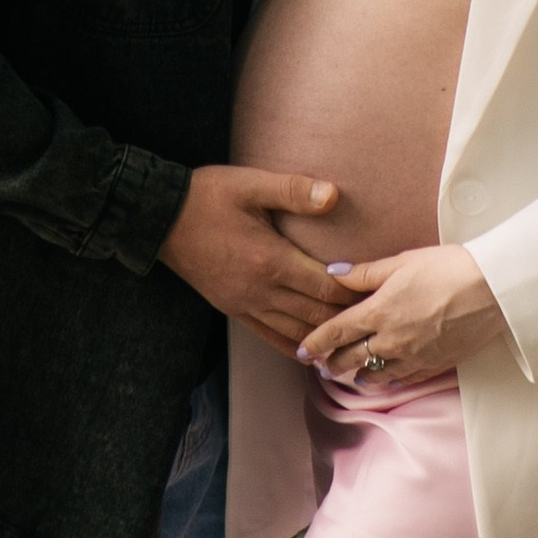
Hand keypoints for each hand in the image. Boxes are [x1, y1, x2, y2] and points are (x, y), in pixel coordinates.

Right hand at [159, 166, 359, 348]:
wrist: (161, 219)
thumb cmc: (208, 196)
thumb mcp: (251, 184)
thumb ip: (293, 190)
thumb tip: (333, 195)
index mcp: (270, 260)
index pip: (324, 286)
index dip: (353, 292)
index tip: (376, 292)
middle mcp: (261, 291)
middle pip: (315, 315)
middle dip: (346, 319)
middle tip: (374, 320)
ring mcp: (246, 305)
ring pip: (295, 332)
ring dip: (324, 338)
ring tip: (352, 342)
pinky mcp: (233, 310)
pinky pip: (270, 336)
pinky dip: (293, 346)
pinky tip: (309, 352)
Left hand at [296, 243, 502, 380]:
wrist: (491, 290)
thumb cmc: (447, 268)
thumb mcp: (402, 261)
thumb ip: (364, 273)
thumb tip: (333, 273)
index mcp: (379, 311)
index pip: (336, 331)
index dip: (315, 342)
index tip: (301, 350)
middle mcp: (391, 340)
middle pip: (351, 357)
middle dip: (332, 362)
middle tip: (321, 365)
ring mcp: (412, 357)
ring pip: (375, 374)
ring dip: (358, 374)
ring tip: (350, 374)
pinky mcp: (434, 366)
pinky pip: (403, 380)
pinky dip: (389, 380)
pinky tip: (385, 379)